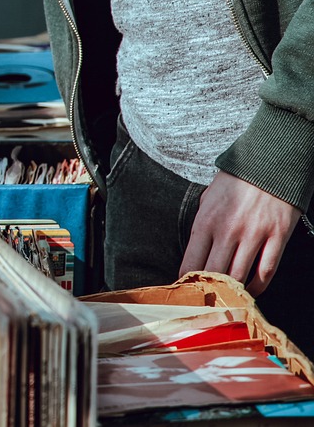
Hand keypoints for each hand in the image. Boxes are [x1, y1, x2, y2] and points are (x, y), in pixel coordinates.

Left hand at [180, 172, 299, 295]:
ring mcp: (254, 235)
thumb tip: (196, 250)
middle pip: (214, 273)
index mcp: (206, 221)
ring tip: (227, 299)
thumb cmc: (235, 181)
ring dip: (232, 291)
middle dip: (208, 290)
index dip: (187, 281)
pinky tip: (250, 291)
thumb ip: (203, 223)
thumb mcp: (208, 198)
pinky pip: (266, 271)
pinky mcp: (277, 237)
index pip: (191, 261)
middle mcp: (228, 231)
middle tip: (207, 300)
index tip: (186, 291)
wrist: (269, 163)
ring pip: (239, 276)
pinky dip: (257, 286)